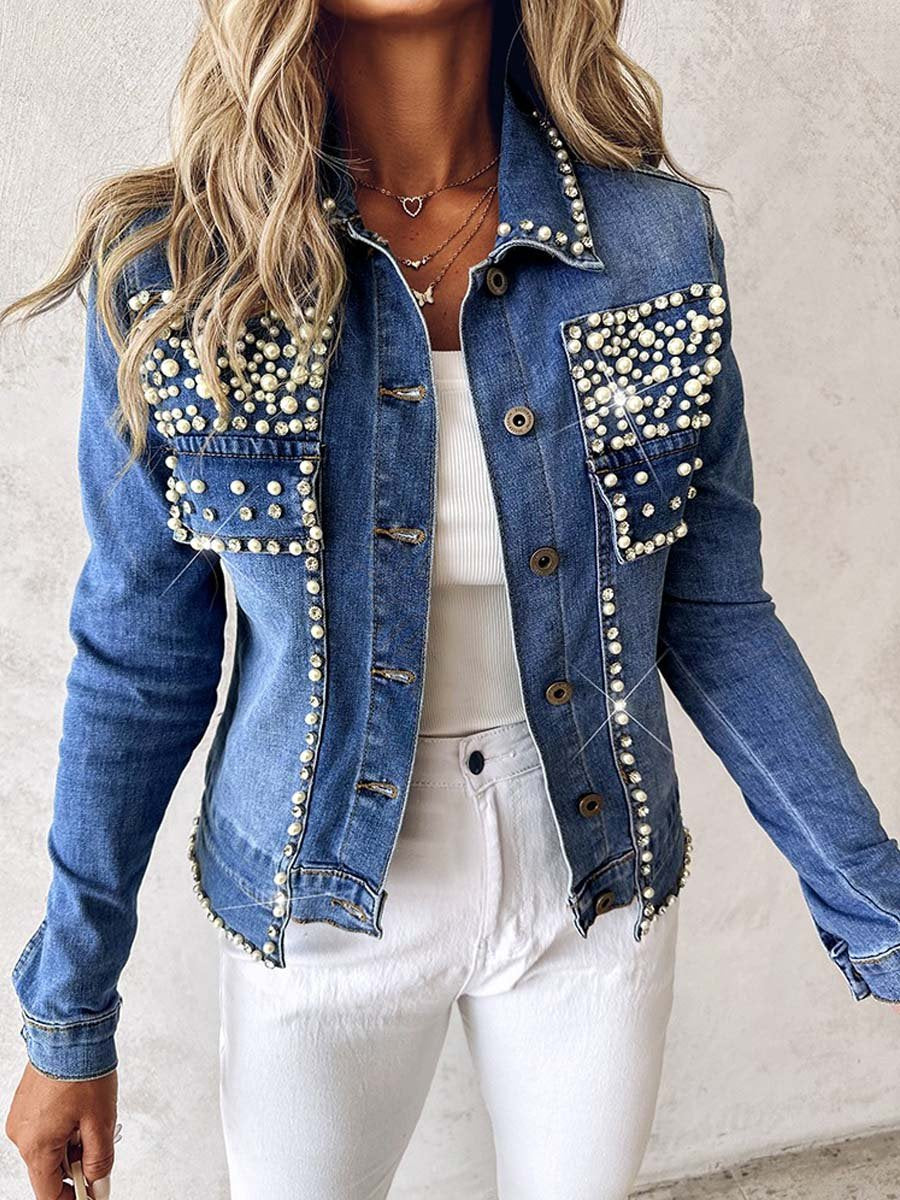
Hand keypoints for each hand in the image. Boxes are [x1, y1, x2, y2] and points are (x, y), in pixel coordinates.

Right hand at [6, 1063, 117, 1198]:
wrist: (70, 1031)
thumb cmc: (82, 1070)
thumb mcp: (101, 1122)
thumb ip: (100, 1160)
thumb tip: (98, 1183)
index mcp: (36, 1147)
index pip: (49, 1194)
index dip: (73, 1198)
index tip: (91, 1194)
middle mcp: (21, 1135)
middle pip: (49, 1170)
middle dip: (76, 1163)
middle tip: (100, 1144)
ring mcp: (21, 1118)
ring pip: (48, 1147)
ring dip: (71, 1142)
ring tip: (92, 1117)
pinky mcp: (25, 1103)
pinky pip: (44, 1127)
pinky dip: (63, 1126)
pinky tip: (80, 1108)